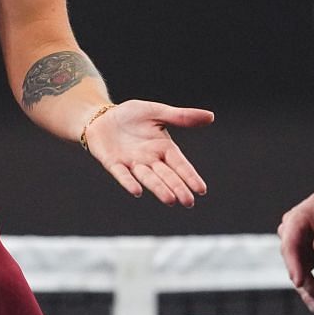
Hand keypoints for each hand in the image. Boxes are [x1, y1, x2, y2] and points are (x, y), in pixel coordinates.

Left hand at [83, 98, 213, 205]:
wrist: (101, 117)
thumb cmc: (131, 116)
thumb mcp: (157, 112)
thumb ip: (181, 117)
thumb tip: (211, 116)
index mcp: (163, 148)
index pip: (180, 164)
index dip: (189, 176)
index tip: (201, 190)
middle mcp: (150, 160)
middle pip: (166, 175)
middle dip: (177, 188)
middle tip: (188, 202)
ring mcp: (132, 163)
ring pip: (148, 178)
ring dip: (159, 188)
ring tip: (171, 200)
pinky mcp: (114, 164)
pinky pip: (122, 174)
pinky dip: (129, 182)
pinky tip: (137, 192)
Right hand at [278, 174, 313, 312]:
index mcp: (295, 220)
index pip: (289, 244)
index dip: (293, 264)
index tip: (298, 282)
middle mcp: (290, 234)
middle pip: (291, 261)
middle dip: (302, 282)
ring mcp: (296, 246)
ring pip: (296, 271)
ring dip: (306, 289)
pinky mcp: (305, 255)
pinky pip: (304, 274)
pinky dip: (311, 288)